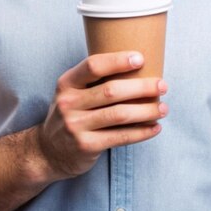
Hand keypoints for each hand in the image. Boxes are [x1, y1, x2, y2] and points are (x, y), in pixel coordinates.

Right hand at [37, 51, 167, 179]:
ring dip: (146, 110)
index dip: (118, 60)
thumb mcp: (72, 92)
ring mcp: (76, 126)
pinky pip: (120, 137)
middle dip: (142, 87)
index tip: (141, 58)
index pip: (93, 65)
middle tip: (162, 85)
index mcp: (67, 83)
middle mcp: (69, 103)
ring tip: (164, 108)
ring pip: (120, 114)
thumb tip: (137, 67)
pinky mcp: (86, 146)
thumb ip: (94, 81)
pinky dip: (141, 132)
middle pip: (112, 91)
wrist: (47, 152)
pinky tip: (155, 128)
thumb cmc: (70, 114)